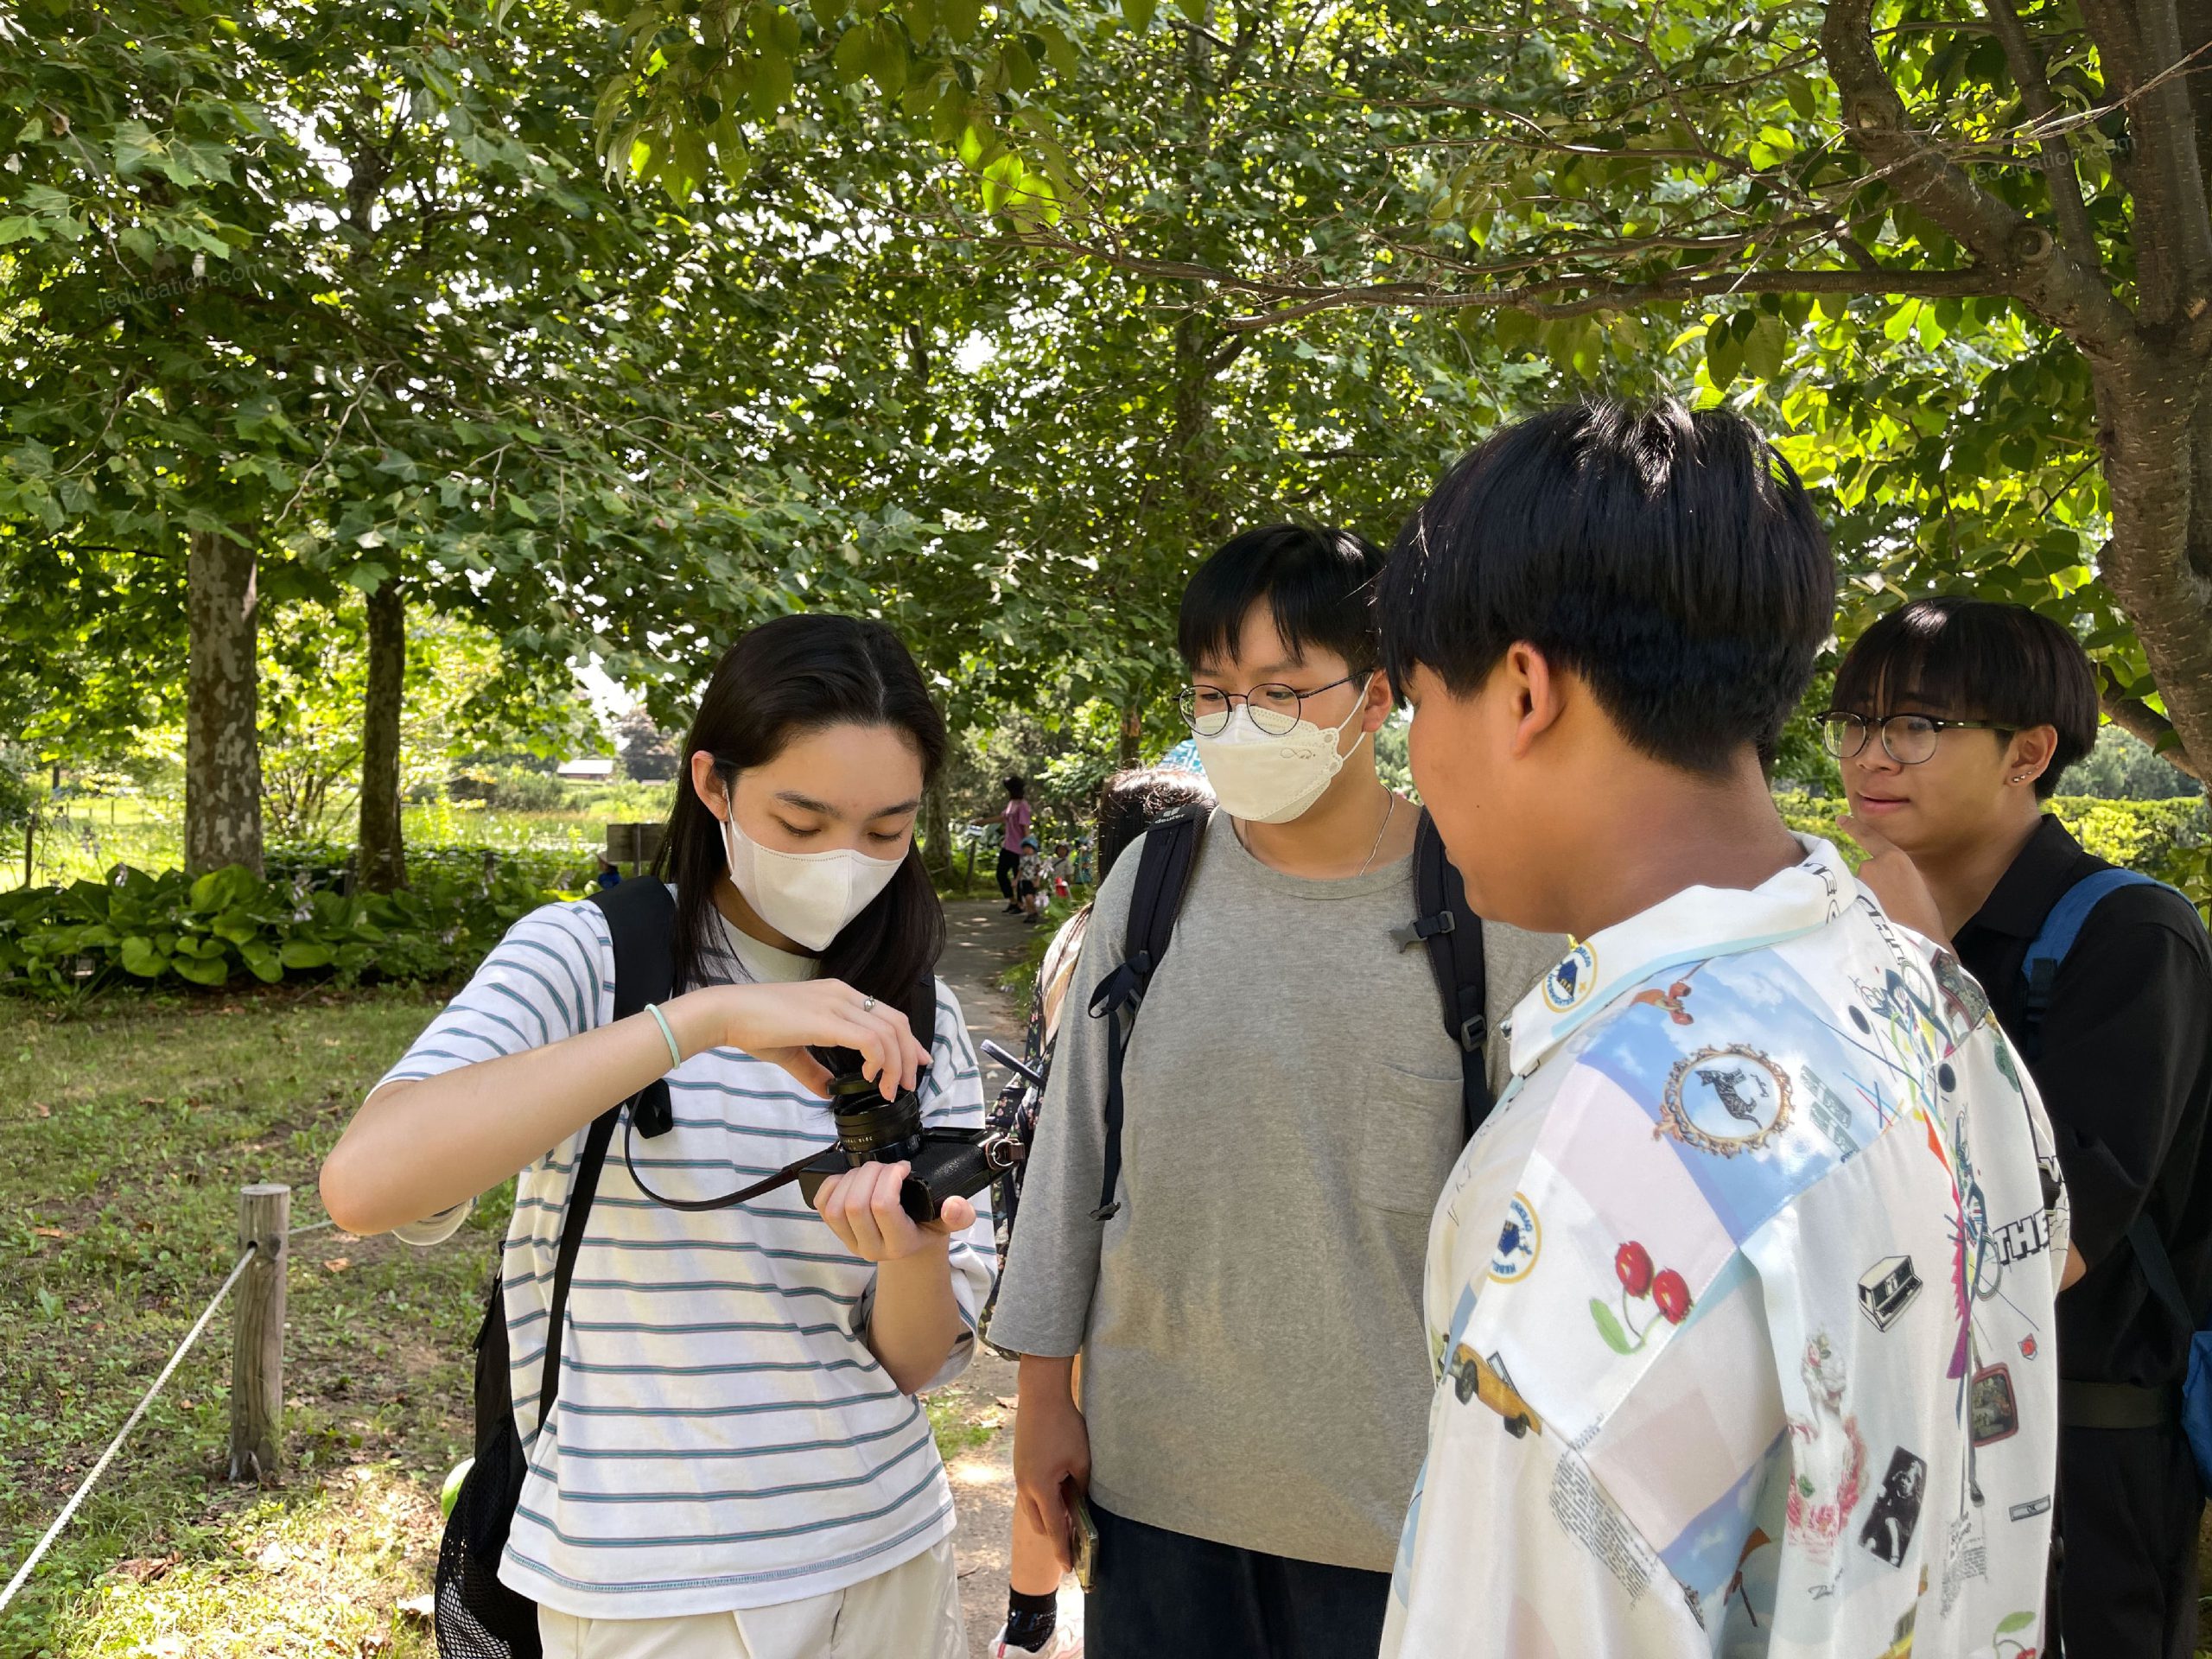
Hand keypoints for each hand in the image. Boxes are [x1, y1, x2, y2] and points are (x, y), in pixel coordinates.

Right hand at [678, 979, 930, 1098]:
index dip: (907, 1040)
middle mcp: (843, 994)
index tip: (915, 1062)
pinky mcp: (827, 1019)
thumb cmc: (753, 1026)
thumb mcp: (792, 1050)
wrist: (727, 1013)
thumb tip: (826, 1091)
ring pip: (888, 1032)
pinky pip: (870, 1039)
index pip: (886, 1014)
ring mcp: (836, 1003)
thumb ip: (813, 1070)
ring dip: (895, 1064)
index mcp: (837, 995)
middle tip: (908, 1083)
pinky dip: (878, 1060)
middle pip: (896, 1022)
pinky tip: (868, 1077)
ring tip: (888, 1089)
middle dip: (909, 1055)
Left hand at [811, 1160, 975, 1261]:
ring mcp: (850, 1242)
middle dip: (871, 1173)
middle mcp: (872, 1248)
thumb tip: (955, 1204)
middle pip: (856, 1204)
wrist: (910, 1246)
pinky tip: (851, 1179)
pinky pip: (823, 1206)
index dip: (889, 1178)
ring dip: (852, 1178)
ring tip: (871, 1172)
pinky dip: (832, 1185)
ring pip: (837, 1205)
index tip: (903, 1168)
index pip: (883, 1206)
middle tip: (887, 1167)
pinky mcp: (837, 1232)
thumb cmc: (927, 1227)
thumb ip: (959, 1214)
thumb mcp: (949, 1222)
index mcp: (900, 1244)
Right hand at [1013, 1358, 1089, 1572]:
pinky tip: (1059, 1491)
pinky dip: (1043, 1500)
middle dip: (1055, 1533)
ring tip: (1069, 1513)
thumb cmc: (1064, 1426)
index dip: (1062, 1549)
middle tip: (1075, 1538)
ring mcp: (1019, 1475)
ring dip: (1048, 1515)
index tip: (1067, 1568)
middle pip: (1039, 1523)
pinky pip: (1030, 1493)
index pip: (1053, 1528)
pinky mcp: (1020, 1465)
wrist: (1040, 1395)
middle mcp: (1025, 1486)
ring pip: (1032, 1508)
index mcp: (1040, 1488)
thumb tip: (1080, 1504)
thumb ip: (1080, 1487)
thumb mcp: (1080, 1460)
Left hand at [1837, 813, 1949, 943]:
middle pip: (1865, 872)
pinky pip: (1849, 901)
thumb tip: (1882, 880)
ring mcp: (1859, 882)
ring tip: (1884, 918)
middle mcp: (1873, 865)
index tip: (1841, 819)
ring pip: (1857, 888)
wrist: (1920, 942)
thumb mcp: (1916, 886)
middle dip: (1872, 889)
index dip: (1854, 827)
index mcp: (1896, 859)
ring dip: (1864, 900)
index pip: (1869, 838)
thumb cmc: (1924, 918)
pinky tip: (1871, 922)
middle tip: (1890, 909)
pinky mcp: (1849, 899)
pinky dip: (1856, 910)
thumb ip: (1896, 875)